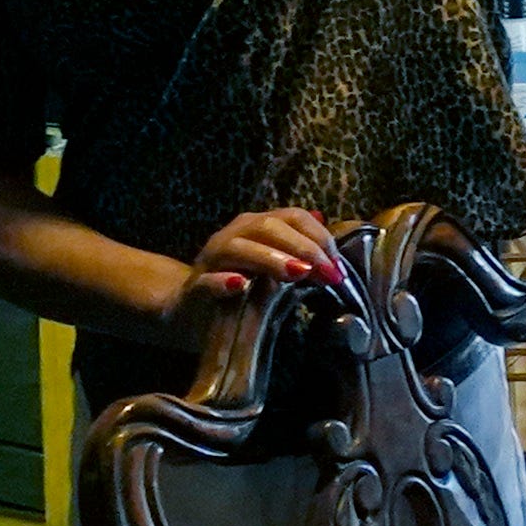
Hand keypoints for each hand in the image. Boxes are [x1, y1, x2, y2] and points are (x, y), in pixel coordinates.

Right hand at [174, 205, 351, 322]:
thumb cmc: (239, 289)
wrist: (188, 308)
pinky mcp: (195, 288)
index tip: (337, 266)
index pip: (292, 217)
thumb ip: (299, 254)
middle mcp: (233, 235)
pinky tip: (240, 285)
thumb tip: (331, 244)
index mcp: (256, 227)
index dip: (319, 237)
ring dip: (270, 259)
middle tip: (327, 273)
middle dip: (303, 248)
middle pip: (268, 228)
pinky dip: (223, 282)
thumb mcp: (273, 269)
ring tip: (298, 273)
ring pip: (239, 248)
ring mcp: (212, 260)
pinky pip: (207, 281)